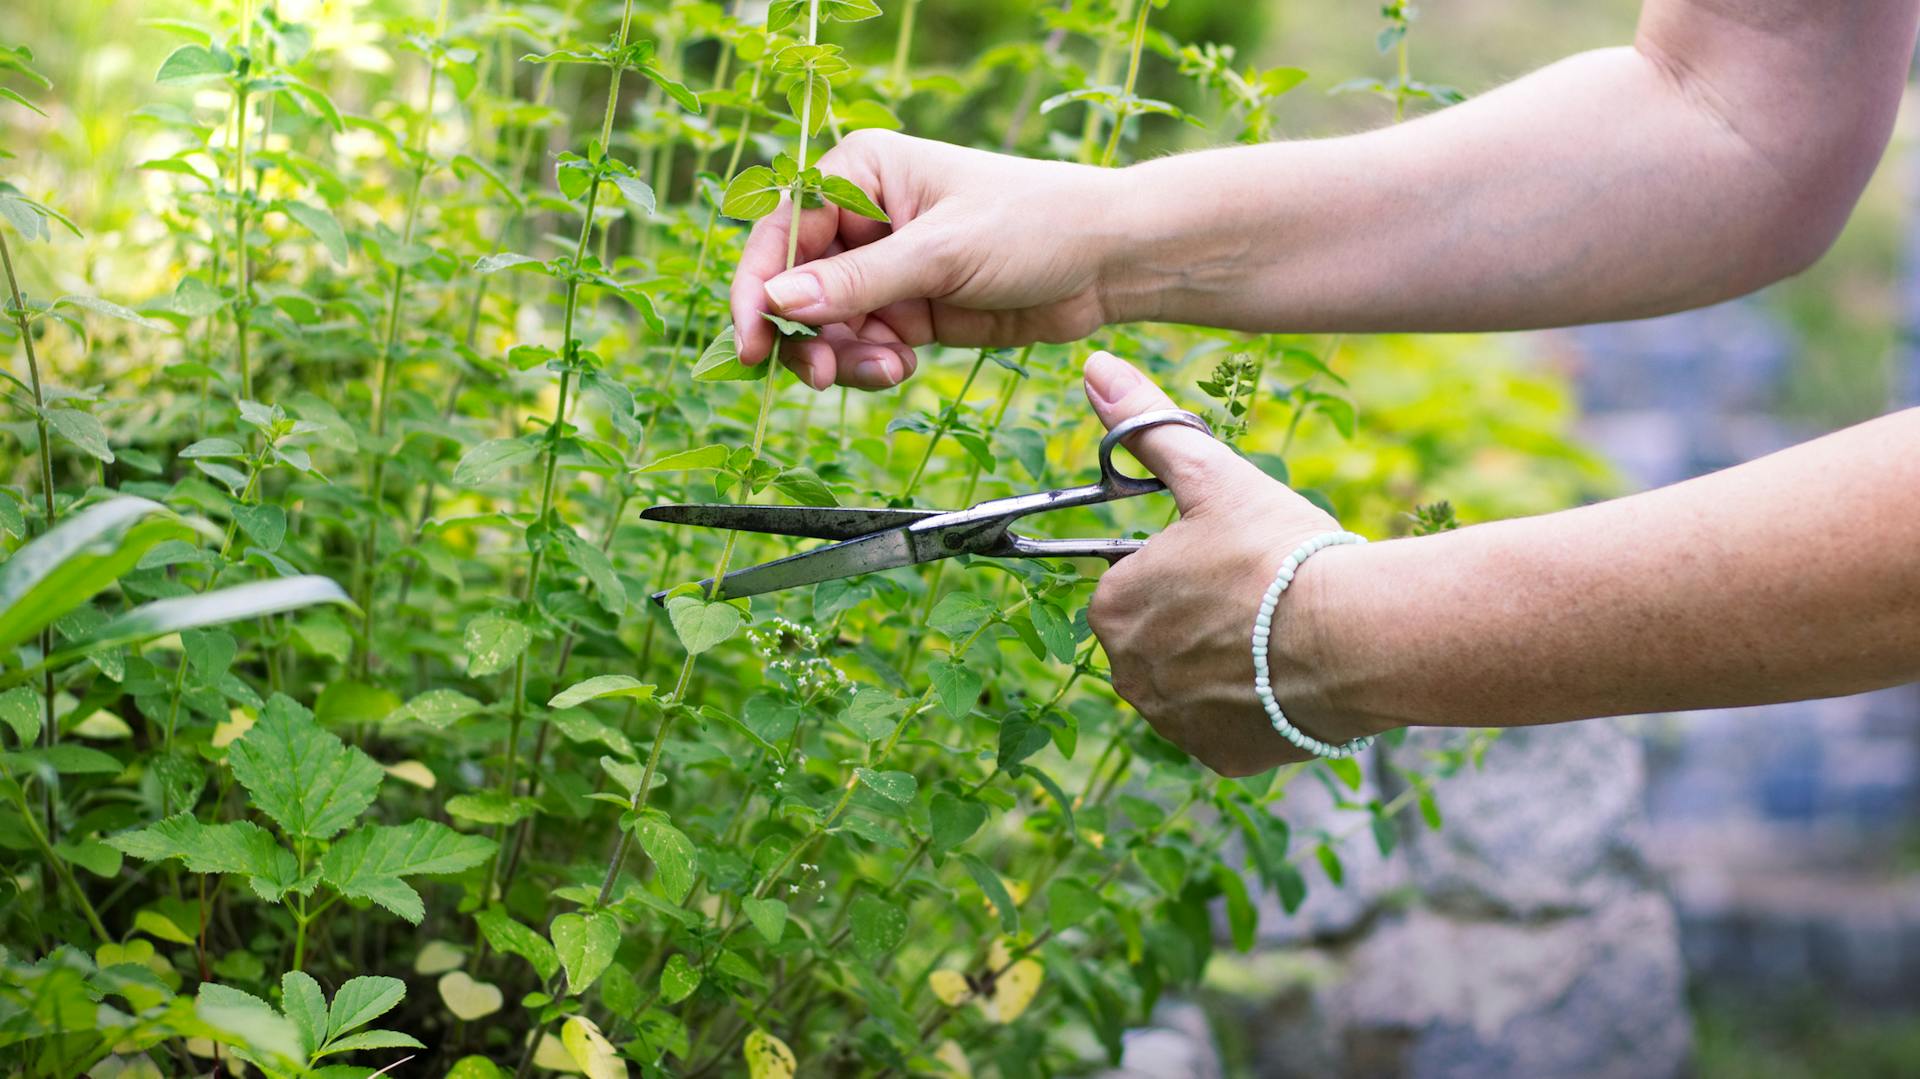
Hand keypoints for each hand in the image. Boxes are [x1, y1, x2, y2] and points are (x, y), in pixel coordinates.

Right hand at [729, 130, 1129, 390]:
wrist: (1106, 263)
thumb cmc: (1031, 225)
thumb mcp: (940, 253)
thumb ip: (857, 282)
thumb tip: (776, 301)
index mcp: (861, 171)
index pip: (781, 230)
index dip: (757, 287)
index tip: (753, 340)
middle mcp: (863, 217)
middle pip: (794, 286)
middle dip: (804, 334)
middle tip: (820, 374)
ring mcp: (885, 268)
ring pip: (826, 326)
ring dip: (843, 356)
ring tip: (888, 369)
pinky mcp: (908, 311)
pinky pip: (863, 346)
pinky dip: (872, 365)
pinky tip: (905, 366)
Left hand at [1081, 351, 1380, 775]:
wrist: (1355, 637)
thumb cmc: (1279, 551)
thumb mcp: (1212, 476)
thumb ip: (1149, 426)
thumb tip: (1095, 369)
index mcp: (1112, 608)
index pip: (1134, 583)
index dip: (1183, 568)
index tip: (1229, 560)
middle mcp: (1126, 674)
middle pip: (1159, 636)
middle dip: (1200, 618)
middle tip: (1259, 596)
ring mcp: (1172, 723)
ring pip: (1190, 682)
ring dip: (1223, 662)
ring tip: (1278, 635)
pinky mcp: (1219, 757)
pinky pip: (1226, 727)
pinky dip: (1252, 707)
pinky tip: (1288, 679)